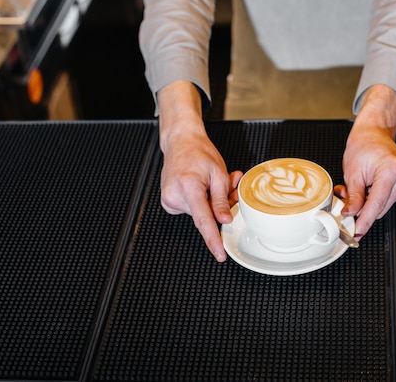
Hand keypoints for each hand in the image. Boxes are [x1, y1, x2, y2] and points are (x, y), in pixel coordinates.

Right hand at [157, 81, 241, 261]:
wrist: (180, 142)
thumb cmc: (199, 153)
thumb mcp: (218, 173)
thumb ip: (221, 200)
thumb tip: (224, 220)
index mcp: (188, 187)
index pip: (203, 220)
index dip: (213, 239)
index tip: (219, 254)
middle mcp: (174, 196)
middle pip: (204, 216)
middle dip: (219, 207)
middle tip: (227, 186)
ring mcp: (169, 200)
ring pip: (199, 213)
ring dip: (211, 203)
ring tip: (210, 183)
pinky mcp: (168, 202)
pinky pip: (191, 210)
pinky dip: (201, 202)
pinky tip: (200, 187)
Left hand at [337, 85, 395, 239]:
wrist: (375, 133)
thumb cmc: (364, 145)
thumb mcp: (353, 172)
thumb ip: (353, 196)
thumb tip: (350, 214)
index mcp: (392, 170)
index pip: (377, 203)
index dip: (365, 220)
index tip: (357, 232)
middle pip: (380, 207)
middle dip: (362, 209)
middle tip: (345, 201)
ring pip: (384, 206)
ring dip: (368, 204)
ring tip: (358, 188)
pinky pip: (388, 200)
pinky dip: (376, 199)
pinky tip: (369, 187)